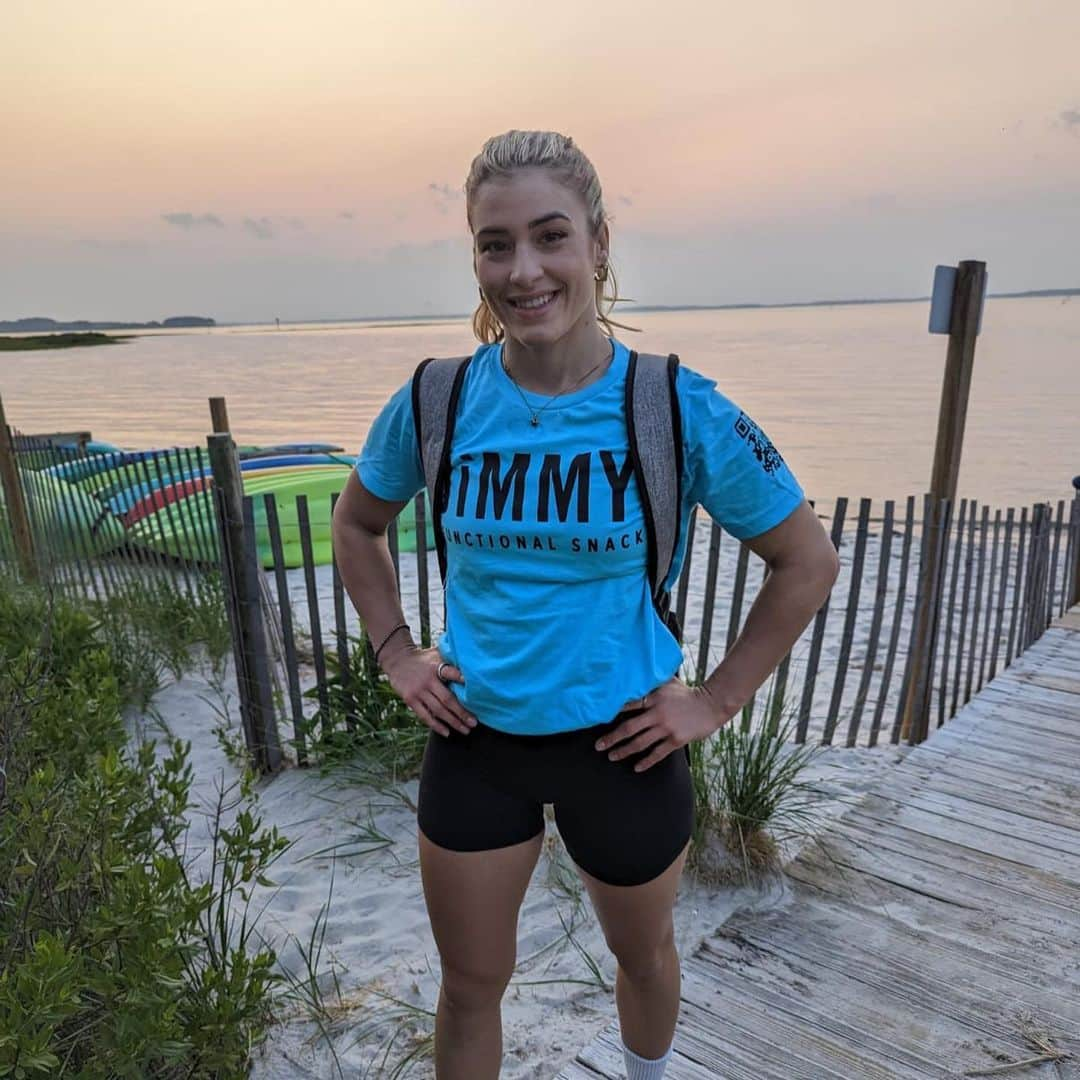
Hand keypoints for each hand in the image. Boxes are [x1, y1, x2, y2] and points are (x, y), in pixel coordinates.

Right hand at [380, 645, 476, 736]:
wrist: (397, 660)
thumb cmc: (423, 658)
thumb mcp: (436, 653)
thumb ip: (451, 659)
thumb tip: (471, 665)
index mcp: (436, 666)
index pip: (450, 673)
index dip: (461, 679)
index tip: (475, 687)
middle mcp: (428, 680)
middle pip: (447, 699)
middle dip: (462, 713)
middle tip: (474, 723)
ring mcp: (418, 691)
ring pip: (438, 710)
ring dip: (453, 722)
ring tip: (465, 730)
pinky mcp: (410, 700)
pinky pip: (425, 716)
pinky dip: (436, 726)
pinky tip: (447, 732)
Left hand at [594, 678, 732, 772]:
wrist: (711, 705)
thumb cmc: (687, 693)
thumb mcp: (669, 682)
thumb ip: (652, 681)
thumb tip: (636, 674)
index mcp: (654, 697)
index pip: (627, 705)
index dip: (611, 713)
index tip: (597, 720)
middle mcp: (657, 713)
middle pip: (629, 728)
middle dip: (612, 738)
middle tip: (599, 746)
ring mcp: (666, 728)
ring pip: (640, 743)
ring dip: (624, 751)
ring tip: (612, 756)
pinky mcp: (676, 740)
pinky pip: (657, 753)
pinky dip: (646, 761)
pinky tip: (636, 767)